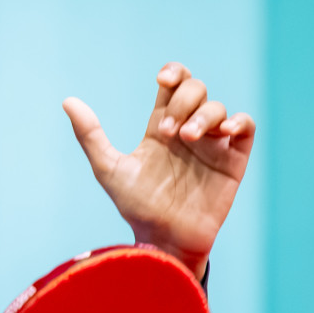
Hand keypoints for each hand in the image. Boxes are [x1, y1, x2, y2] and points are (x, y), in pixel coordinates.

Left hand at [63, 63, 255, 280]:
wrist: (163, 240)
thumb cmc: (136, 207)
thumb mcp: (109, 169)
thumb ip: (90, 136)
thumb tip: (67, 101)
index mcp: (159, 129)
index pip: (172, 86)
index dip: (173, 73)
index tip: (162, 79)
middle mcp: (187, 132)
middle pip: (196, 91)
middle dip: (182, 101)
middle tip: (165, 130)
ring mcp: (212, 145)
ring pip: (218, 108)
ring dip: (204, 115)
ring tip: (187, 136)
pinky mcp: (233, 160)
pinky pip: (246, 128)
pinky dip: (238, 122)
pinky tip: (223, 132)